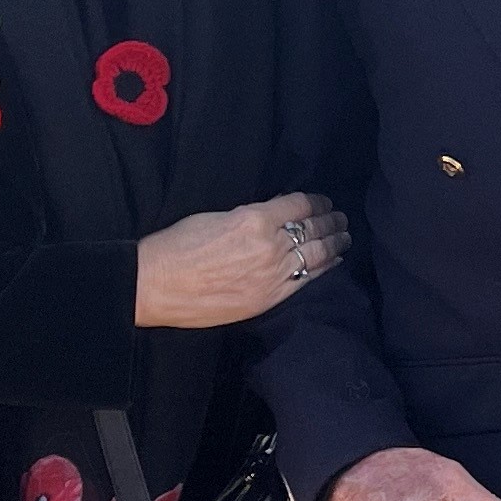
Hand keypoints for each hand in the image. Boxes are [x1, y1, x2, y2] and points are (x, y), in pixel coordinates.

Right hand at [135, 191, 346, 328]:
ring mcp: (273, 274)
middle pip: (313, 229)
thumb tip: (272, 216)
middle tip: (341, 218)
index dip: (317, 202)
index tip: (324, 202)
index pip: (299, 205)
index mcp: (255, 219)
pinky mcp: (269, 298)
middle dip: (331, 222)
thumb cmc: (177, 246)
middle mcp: (271, 245)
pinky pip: (306, 280)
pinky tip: (333, 262)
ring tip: (344, 237)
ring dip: (334, 244)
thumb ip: (249, 216)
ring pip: (317, 255)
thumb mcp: (216, 216)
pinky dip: (324, 269)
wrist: (156, 285)